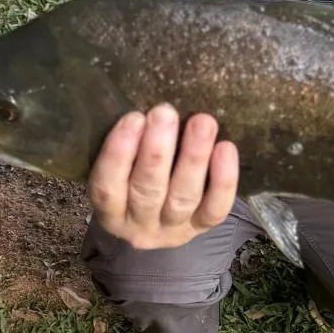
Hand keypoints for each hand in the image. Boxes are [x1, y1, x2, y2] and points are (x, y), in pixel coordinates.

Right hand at [88, 103, 237, 249]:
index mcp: (110, 210)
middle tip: (164, 112)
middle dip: (157, 150)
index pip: (108, 186)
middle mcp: (139, 225)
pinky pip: (215, 208)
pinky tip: (225, 148)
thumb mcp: (120, 168)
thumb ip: (128, 144)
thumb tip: (147, 103)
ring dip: (193, 158)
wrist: (157, 223)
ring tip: (202, 122)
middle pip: (147, 190)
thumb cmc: (134, 177)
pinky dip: (222, 179)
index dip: (119, 153)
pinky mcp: (202, 227)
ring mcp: (173, 229)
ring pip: (183, 198)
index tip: (134, 117)